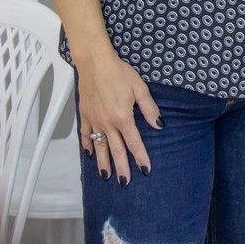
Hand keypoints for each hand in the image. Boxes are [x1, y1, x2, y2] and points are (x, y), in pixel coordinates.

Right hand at [75, 54, 161, 185]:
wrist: (95, 63)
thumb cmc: (118, 73)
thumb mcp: (140, 89)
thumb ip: (149, 109)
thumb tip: (159, 125)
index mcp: (123, 117)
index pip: (134, 142)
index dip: (141, 157)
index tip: (145, 169)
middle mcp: (107, 123)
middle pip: (116, 150)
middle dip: (121, 167)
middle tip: (125, 182)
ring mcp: (94, 121)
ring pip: (100, 146)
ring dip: (103, 162)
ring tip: (106, 176)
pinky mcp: (85, 115)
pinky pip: (85, 135)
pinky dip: (87, 145)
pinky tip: (90, 154)